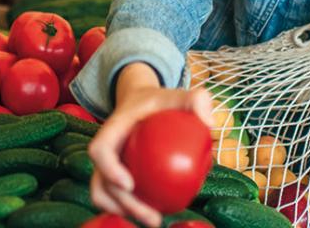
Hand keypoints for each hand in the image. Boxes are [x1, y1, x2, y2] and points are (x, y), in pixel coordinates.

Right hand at [87, 63, 212, 226]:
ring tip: (154, 220)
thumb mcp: (180, 94)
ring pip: (105, 194)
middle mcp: (106, 149)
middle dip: (124, 204)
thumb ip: (197, 99)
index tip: (130, 184)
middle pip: (103, 181)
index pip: (100, 150)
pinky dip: (129, 209)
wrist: (142, 102)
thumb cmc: (161, 101)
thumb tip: (209, 123)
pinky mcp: (115, 174)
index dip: (109, 169)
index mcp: (113, 128)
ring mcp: (108, 164)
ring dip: (124, 212)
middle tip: (153, 217)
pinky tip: (154, 214)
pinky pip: (116, 196)